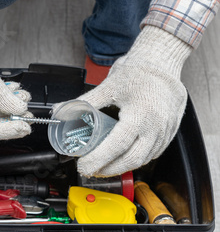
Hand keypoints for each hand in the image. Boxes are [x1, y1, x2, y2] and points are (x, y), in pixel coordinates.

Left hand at [76, 26, 191, 176]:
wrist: (161, 61)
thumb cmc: (137, 72)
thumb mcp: (107, 87)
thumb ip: (83, 102)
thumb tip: (60, 111)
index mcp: (140, 115)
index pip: (116, 145)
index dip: (98, 159)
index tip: (83, 166)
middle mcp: (156, 126)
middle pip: (131, 159)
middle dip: (108, 169)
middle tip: (91, 170)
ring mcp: (165, 131)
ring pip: (144, 159)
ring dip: (122, 167)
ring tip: (103, 166)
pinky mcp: (170, 132)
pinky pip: (153, 153)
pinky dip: (136, 159)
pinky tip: (122, 158)